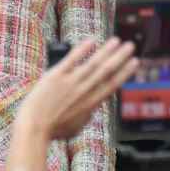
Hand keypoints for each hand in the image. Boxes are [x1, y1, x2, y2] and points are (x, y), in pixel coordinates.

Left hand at [16, 38, 137, 142]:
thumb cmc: (53, 130)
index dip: (124, 73)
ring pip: (93, 64)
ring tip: (117, 40)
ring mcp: (71, 82)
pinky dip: (82, 50)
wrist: (34, 127)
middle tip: (131, 46)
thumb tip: (90, 110)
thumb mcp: (75, 126)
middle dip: (120, 57)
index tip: (134, 62)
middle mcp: (84, 91)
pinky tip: (92, 40)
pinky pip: (72, 60)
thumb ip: (85, 115)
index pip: (112, 85)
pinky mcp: (56, 76)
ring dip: (107, 51)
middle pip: (106, 71)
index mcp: (90, 104)